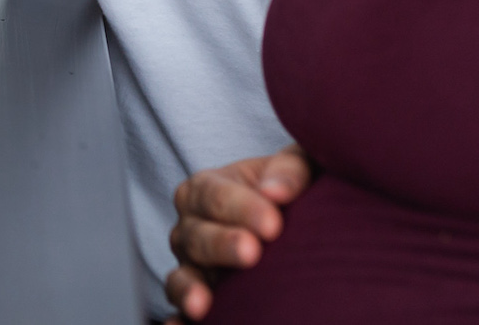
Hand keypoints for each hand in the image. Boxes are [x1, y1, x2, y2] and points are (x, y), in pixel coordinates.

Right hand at [165, 145, 310, 320]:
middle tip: (251, 253)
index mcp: (206, 189)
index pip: (214, 195)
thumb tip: (276, 190)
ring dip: (190, 289)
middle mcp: (190, 228)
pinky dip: (179, 322)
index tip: (272, 224)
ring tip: (203, 304)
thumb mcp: (300, 169)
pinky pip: (181, 313)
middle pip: (196, 236)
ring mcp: (191, 267)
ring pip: (182, 276)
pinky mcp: (197, 300)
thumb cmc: (294, 192)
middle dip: (222, 245)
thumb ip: (290, 170)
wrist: (295, 228)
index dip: (241, 208)